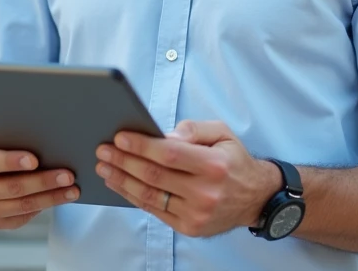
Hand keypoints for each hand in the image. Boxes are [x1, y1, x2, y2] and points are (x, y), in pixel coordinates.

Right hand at [0, 139, 79, 229]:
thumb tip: (48, 137)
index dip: (11, 161)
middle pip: (11, 187)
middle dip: (43, 182)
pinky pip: (23, 217)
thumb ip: (14, 138)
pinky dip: (44, 207)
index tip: (35, 160)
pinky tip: (60, 198)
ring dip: (51, 198)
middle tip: (68, 175)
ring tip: (72, 190)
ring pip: (22, 205)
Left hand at [96, 120, 282, 238]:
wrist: (254, 197)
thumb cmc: (233, 160)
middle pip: (154, 175)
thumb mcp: (222, 133)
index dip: (141, 146)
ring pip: (150, 195)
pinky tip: (120, 184)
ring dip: (122, 181)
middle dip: (123, 161)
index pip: (169, 154)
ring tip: (104, 167)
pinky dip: (133, 197)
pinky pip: (154, 210)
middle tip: (103, 150)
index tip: (120, 137)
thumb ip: (193, 129)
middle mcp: (206, 192)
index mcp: (214, 165)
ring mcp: (197, 213)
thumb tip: (165, 136)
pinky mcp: (190, 227)